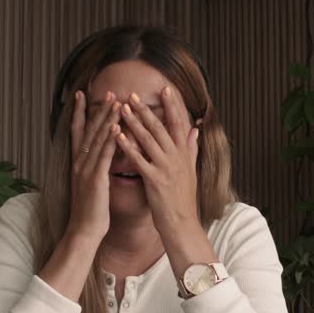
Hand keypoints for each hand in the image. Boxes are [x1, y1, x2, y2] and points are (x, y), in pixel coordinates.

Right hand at [67, 90, 121, 242]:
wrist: (84, 231)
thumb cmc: (91, 211)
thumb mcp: (91, 185)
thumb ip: (94, 168)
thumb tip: (100, 157)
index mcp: (78, 163)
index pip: (78, 132)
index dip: (80, 113)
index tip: (82, 94)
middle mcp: (79, 163)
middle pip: (87, 130)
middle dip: (97, 109)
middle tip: (107, 91)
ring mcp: (86, 170)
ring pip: (96, 139)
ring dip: (106, 118)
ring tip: (115, 101)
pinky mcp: (95, 179)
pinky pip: (103, 156)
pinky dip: (109, 140)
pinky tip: (116, 126)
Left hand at [114, 86, 200, 231]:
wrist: (182, 224)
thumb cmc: (184, 200)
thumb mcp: (191, 171)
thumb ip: (191, 149)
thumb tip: (195, 130)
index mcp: (184, 154)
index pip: (179, 124)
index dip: (172, 106)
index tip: (165, 88)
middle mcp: (176, 157)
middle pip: (160, 127)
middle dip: (146, 109)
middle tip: (132, 94)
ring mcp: (165, 168)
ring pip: (148, 139)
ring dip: (134, 122)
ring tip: (121, 108)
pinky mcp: (154, 180)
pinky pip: (138, 159)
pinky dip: (128, 146)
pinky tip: (117, 135)